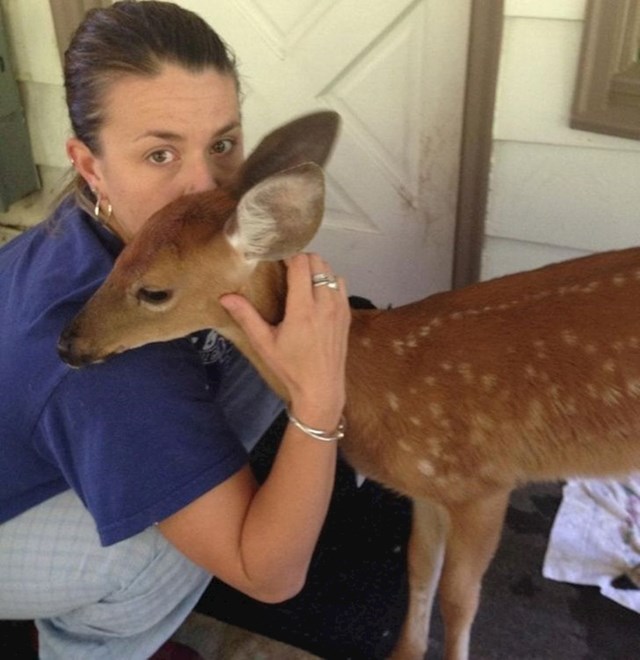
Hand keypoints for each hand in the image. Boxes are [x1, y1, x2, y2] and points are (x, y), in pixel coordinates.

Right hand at [220, 253, 350, 420]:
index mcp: (303, 309)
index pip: (301, 264)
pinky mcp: (347, 314)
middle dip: (302, 259)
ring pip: (331, 270)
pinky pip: (340, 284)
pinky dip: (329, 280)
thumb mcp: (264, 343)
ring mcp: (340, 308)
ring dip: (316, 269)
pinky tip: (316, 293)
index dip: (288, 256)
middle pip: (318, 261)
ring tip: (301, 279)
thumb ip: (246, 317)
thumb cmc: (290, 368)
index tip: (277, 260)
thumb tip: (225, 296)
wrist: (321, 388)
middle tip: (287, 268)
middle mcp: (325, 304)